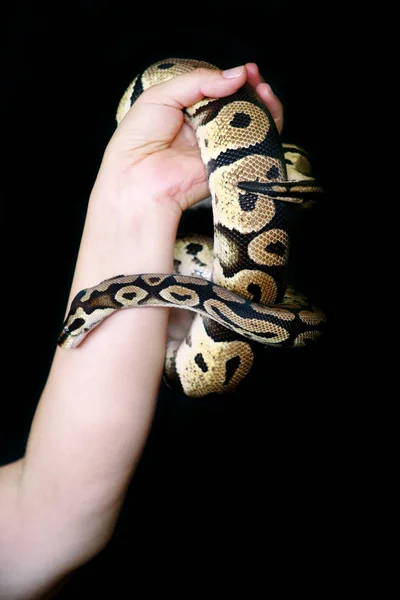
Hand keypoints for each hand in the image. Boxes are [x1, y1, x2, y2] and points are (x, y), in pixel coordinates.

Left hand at [101, 62, 283, 215]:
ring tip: (265, 91)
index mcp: (189, 110)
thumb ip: (199, 81)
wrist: (136, 176)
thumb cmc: (139, 137)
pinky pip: (254, 147)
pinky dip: (267, 128)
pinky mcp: (228, 164)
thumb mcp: (162, 95)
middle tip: (257, 77)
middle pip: (240, 106)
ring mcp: (219, 147)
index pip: (220, 91)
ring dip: (264, 106)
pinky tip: (266, 111)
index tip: (247, 71)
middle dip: (254, 90)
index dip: (235, 80)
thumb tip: (239, 74)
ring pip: (252, 125)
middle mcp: (207, 128)